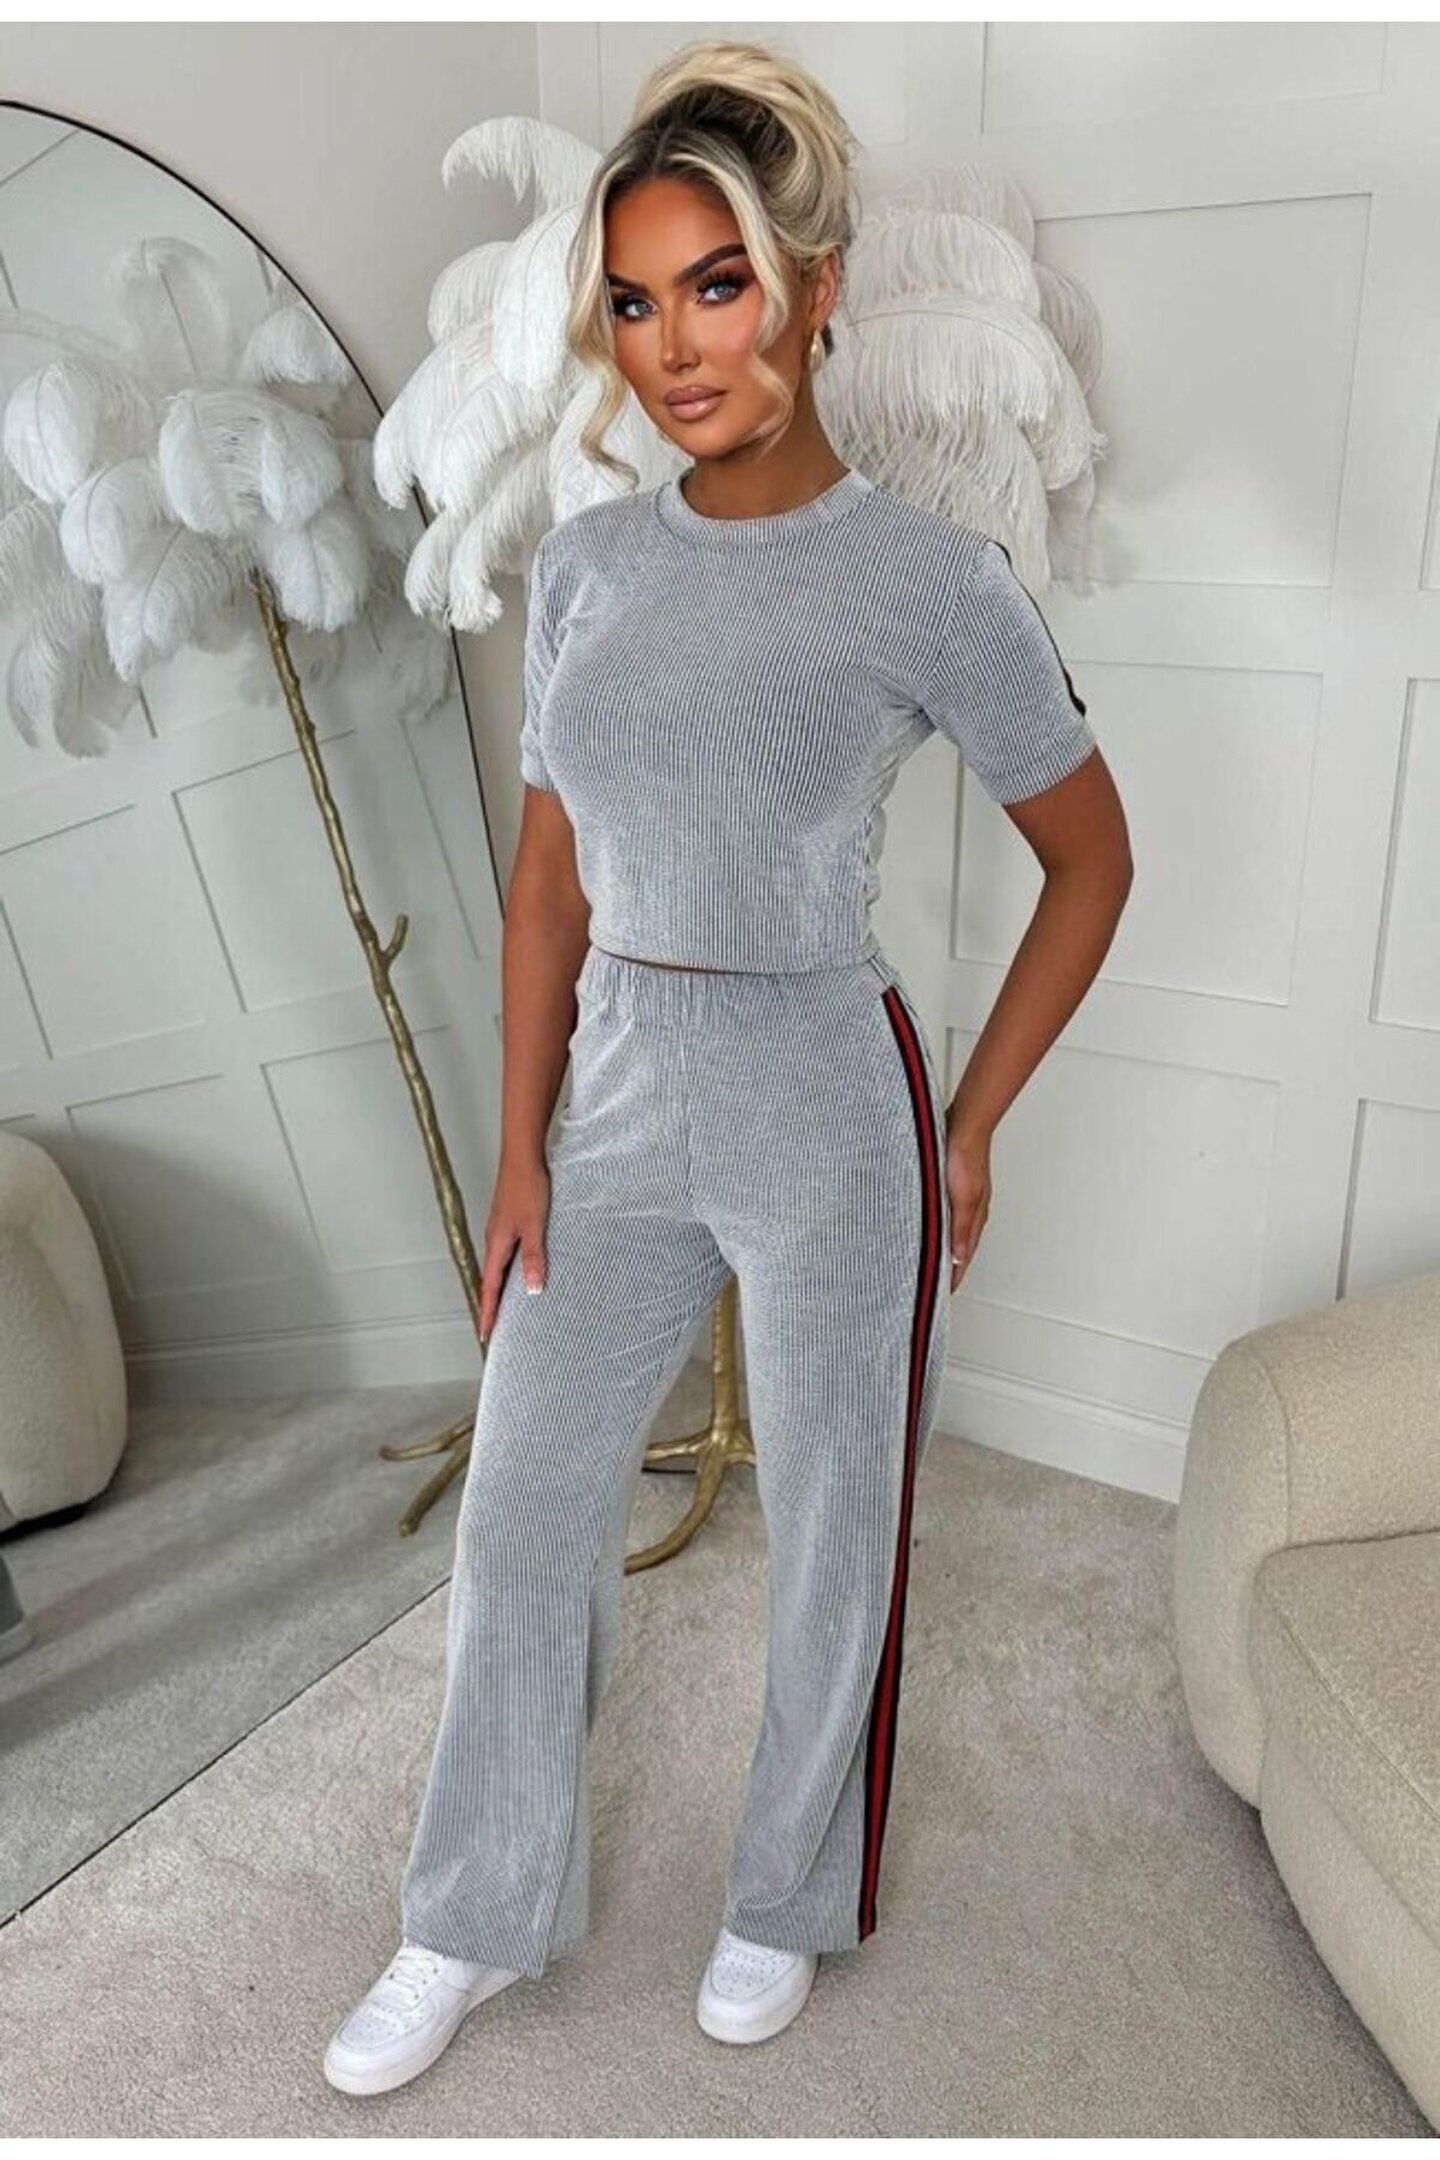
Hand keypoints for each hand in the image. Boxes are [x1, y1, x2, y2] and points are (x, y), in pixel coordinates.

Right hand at [477, 1152, 552, 1347]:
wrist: (523, 1156)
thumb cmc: (528, 1186)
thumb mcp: (535, 1225)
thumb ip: (534, 1257)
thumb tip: (533, 1288)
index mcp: (497, 1244)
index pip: (490, 1287)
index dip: (488, 1311)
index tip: (486, 1334)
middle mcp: (495, 1239)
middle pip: (491, 1280)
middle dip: (491, 1305)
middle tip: (493, 1328)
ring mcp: (502, 1230)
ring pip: (498, 1267)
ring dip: (499, 1289)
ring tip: (505, 1308)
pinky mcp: (510, 1221)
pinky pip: (506, 1254)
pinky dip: (508, 1270)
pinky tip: (520, 1271)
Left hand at [944, 1122, 990, 1291]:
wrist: (965, 1124)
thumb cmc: (966, 1156)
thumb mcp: (963, 1198)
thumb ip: (959, 1229)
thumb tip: (959, 1258)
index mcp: (975, 1217)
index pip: (964, 1256)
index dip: (955, 1276)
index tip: (944, 1294)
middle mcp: (970, 1210)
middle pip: (961, 1246)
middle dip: (951, 1266)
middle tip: (937, 1283)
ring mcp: (962, 1196)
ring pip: (954, 1230)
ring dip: (946, 1246)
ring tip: (933, 1261)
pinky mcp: (952, 1184)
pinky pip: (946, 1213)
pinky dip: (940, 1226)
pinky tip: (930, 1224)